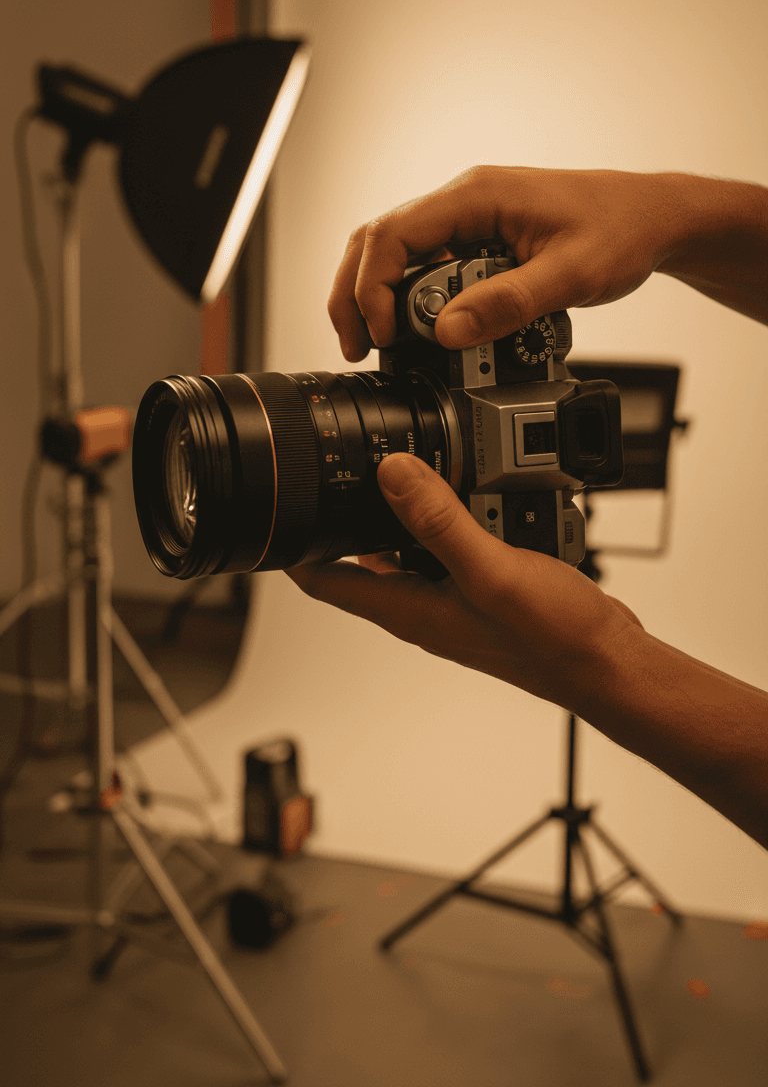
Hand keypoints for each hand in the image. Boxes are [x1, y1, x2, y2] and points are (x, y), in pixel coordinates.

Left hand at [287, 454, 642, 705]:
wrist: (608, 661)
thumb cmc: (552, 640)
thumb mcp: (489, 569)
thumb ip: (437, 521)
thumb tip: (389, 475)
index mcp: (406, 607)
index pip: (322, 579)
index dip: (293, 545)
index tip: (280, 507)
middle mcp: (421, 604)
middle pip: (363, 554)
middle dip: (357, 511)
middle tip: (357, 464)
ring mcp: (452, 597)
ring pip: (412, 544)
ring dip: (415, 508)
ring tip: (429, 469)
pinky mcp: (483, 588)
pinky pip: (454, 545)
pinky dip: (458, 515)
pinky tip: (482, 493)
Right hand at [329, 164, 691, 359]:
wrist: (653, 218)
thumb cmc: (622, 229)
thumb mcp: (571, 275)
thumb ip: (507, 303)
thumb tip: (446, 332)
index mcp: (477, 196)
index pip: (393, 234)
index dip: (373, 286)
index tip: (382, 333)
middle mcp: (464, 200)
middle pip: (377, 240)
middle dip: (355, 293)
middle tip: (356, 347)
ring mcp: (468, 219)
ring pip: (396, 252)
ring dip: (376, 295)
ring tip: (376, 344)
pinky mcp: (478, 239)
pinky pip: (426, 264)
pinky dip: (408, 297)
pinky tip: (415, 330)